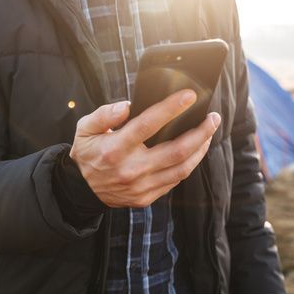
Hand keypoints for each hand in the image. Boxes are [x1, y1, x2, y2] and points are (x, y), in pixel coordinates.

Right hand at [69, 90, 220, 207]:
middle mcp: (131, 169)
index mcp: (115, 148)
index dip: (171, 108)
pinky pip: (174, 180)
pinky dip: (188, 164)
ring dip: (201, 149)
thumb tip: (127, 106)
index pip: (148, 124)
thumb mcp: (85, 129)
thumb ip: (104, 114)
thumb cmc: (87, 153)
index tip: (190, 95)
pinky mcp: (145, 198)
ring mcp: (140, 186)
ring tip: (208, 132)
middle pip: (177, 150)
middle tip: (213, 117)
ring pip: (182, 168)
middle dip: (201, 131)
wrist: (81, 189)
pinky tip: (194, 150)